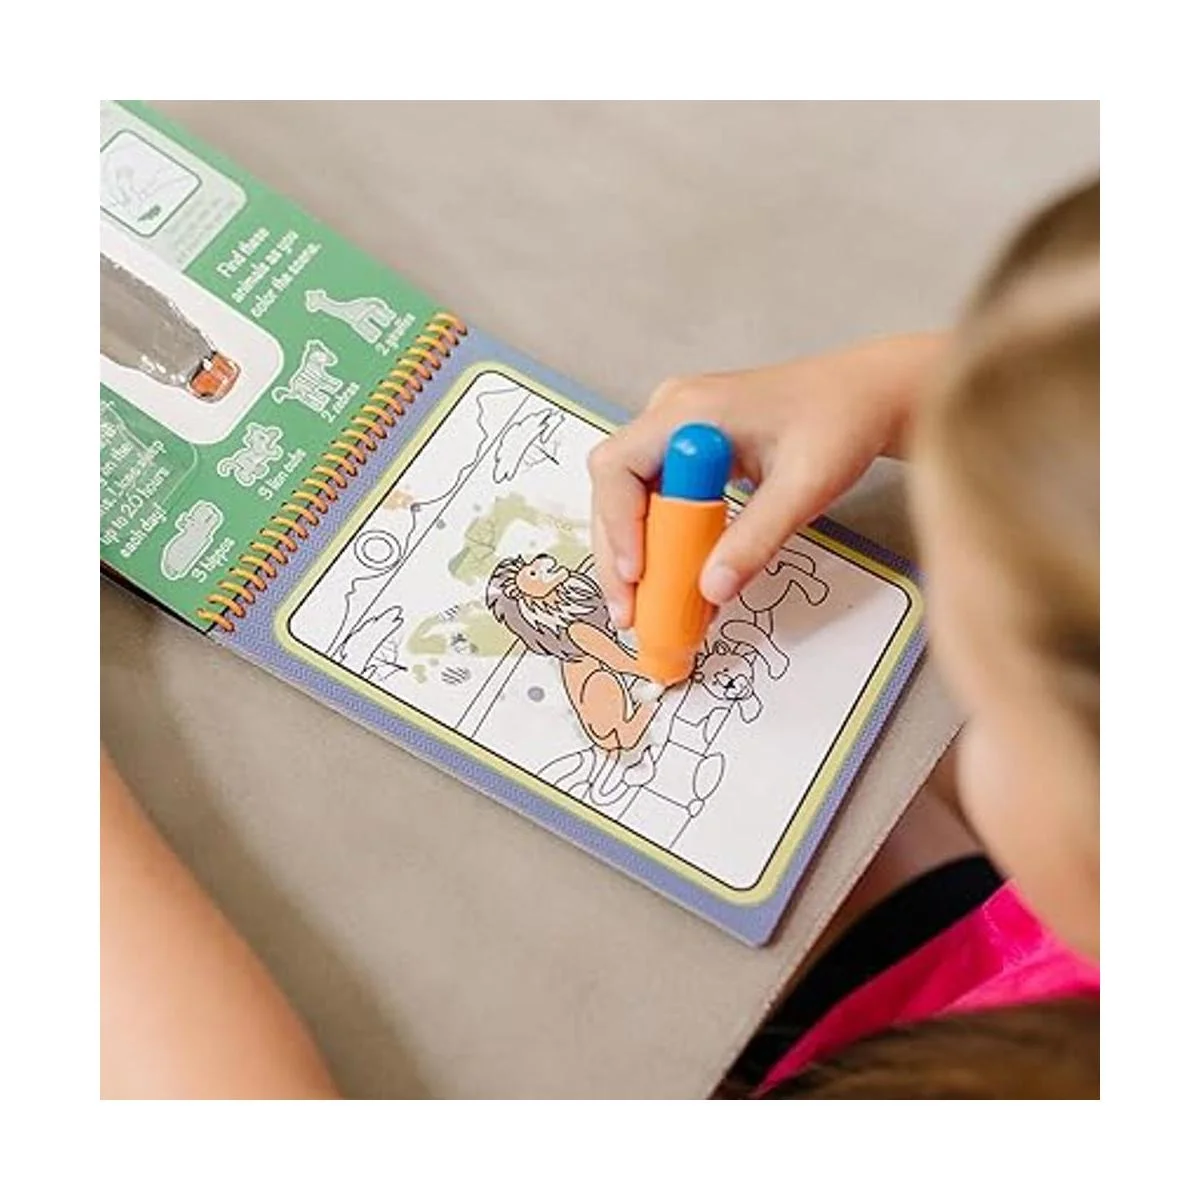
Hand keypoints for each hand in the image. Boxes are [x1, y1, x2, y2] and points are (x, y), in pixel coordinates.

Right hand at [588, 334, 945, 625]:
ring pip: (629, 496)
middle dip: (617, 552)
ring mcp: (676, 429)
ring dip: (634, 551)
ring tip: (644, 607)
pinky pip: (657, 497)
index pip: (618, 465)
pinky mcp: (690, 449)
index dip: (617, 523)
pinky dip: (661, 540)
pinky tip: (673, 580)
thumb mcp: (804, 488)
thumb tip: (710, 591)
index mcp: (689, 410)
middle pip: (614, 486)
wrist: (870, 395)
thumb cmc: (842, 425)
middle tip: (628, 612)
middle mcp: (671, 414)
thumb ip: (756, 539)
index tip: (636, 574)